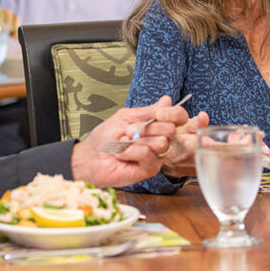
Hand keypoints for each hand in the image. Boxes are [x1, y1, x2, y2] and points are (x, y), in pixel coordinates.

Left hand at [70, 96, 207, 186]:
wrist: (91, 157)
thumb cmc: (105, 137)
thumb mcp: (126, 117)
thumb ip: (148, 111)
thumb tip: (167, 100)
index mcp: (156, 125)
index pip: (178, 117)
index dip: (174, 114)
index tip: (160, 113)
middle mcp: (160, 140)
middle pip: (171, 129)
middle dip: (149, 127)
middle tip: (130, 130)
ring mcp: (156, 156)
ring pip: (161, 142)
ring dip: (138, 140)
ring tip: (124, 143)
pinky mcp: (149, 169)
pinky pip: (147, 154)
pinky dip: (131, 151)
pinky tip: (122, 154)